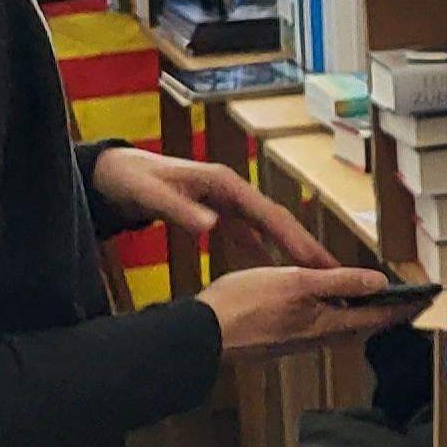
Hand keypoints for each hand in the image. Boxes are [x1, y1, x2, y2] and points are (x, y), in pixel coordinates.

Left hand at [93, 146, 339, 270]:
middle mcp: (233, 190)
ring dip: (289, 249)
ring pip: (266, 228)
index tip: (317, 260)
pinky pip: (248, 233)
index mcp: (225, 184)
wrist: (114, 173)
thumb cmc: (133, 180)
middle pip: (277, 220)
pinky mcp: (216, 212)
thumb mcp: (153, 195)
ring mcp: (226, 201)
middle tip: (333, 271)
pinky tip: (273, 268)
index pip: (269, 213)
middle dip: (305, 245)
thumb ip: (182, 211)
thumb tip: (214, 224)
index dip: (295, 237)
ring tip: (314, 272)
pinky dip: (263, 250)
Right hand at [198, 266, 405, 354]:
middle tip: (410, 302)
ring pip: (343, 329)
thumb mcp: (297, 282)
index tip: (428, 298)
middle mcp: (318, 338)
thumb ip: (341, 282)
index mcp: (328, 323)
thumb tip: (381, 283)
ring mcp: (299, 342)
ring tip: (378, 302)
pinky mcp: (282, 341)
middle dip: (389, 314)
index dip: (405, 306)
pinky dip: (338, 318)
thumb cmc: (245, 305)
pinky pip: (322, 330)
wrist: (201, 335)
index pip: (378, 317)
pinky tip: (331, 308)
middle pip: (364, 326)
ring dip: (365, 316)